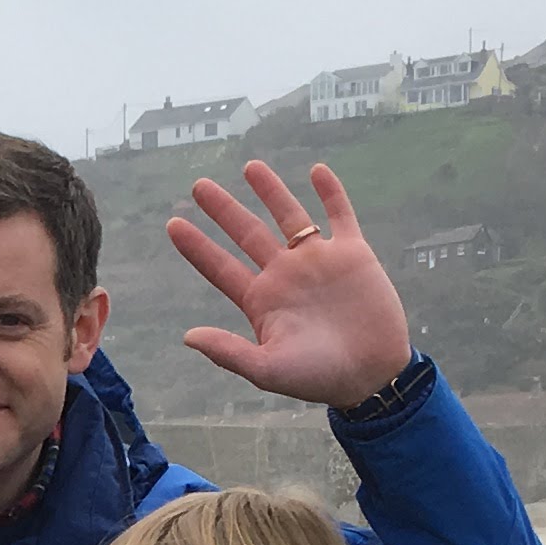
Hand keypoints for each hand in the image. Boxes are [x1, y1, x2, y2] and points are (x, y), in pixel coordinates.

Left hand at [171, 162, 415, 405]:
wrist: (372, 374)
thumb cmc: (318, 378)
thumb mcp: (268, 370)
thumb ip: (229, 352)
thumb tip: (187, 337)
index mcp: (261, 300)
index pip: (221, 267)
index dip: (197, 247)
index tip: (173, 225)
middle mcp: (285, 275)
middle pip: (247, 233)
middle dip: (224, 210)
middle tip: (199, 186)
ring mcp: (318, 261)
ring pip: (289, 217)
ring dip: (271, 191)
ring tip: (250, 166)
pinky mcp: (353, 254)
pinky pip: (340, 215)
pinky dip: (331, 193)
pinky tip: (317, 170)